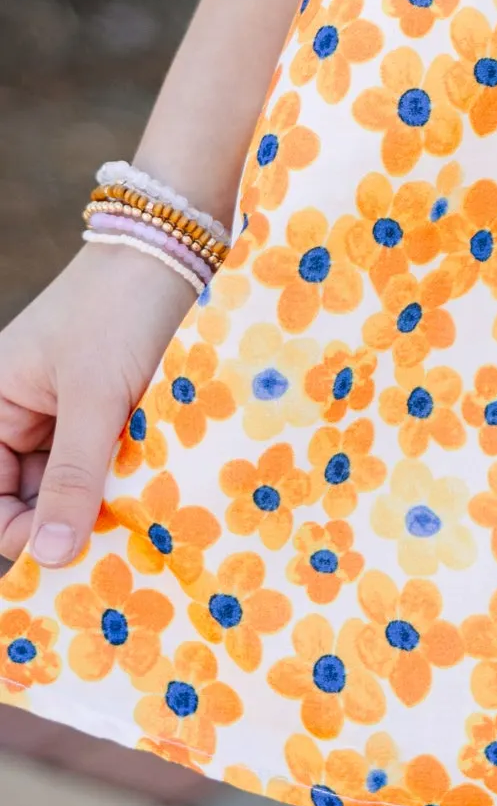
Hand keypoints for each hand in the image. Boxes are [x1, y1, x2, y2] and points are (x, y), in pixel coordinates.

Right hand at [0, 243, 195, 567]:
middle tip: (108, 549)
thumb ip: (71, 476)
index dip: (17, 533)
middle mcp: (14, 411)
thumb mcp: (94, 397)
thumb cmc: (119, 310)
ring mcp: (58, 410)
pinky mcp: (99, 405)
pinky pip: (95, 460)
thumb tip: (49, 555)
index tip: (64, 560)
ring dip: (93, 503)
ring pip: (64, 483)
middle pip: (24, 496)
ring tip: (132, 522)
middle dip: (60, 522)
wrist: (172, 244)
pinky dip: (115, 478)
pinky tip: (142, 493)